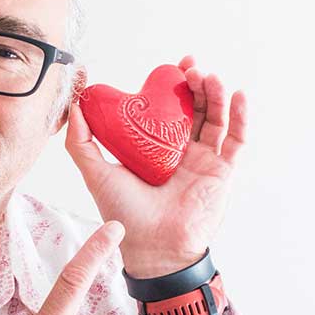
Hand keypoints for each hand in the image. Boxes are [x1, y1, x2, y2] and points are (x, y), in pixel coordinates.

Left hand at [65, 55, 247, 277]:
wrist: (152, 247)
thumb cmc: (123, 214)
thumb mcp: (96, 172)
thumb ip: (81, 142)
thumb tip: (76, 106)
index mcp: (156, 148)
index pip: (168, 109)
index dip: (172, 86)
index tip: (171, 66)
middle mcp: (182, 151)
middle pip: (195, 108)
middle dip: (195, 84)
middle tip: (190, 66)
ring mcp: (205, 161)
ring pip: (216, 119)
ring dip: (215, 94)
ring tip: (208, 77)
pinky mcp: (223, 173)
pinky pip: (236, 141)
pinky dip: (239, 117)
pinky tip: (238, 95)